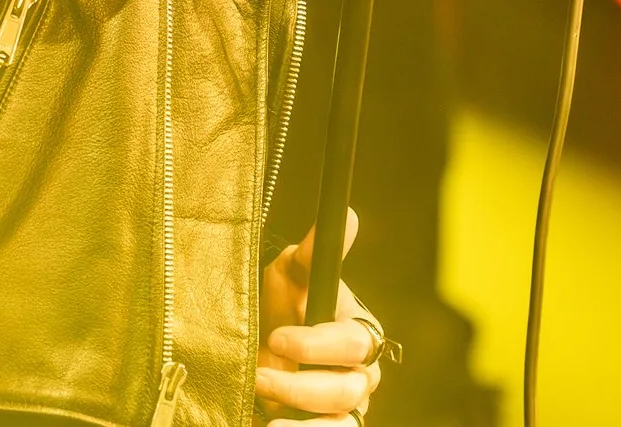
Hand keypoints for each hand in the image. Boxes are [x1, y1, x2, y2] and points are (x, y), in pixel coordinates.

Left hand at [257, 210, 383, 423]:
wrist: (264, 347)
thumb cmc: (282, 306)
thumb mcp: (290, 275)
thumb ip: (313, 253)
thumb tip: (350, 215)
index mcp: (359, 328)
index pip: (353, 341)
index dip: (317, 344)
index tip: (277, 337)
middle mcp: (362, 371)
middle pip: (348, 388)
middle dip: (298, 384)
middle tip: (257, 374)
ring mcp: (350, 405)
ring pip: (342, 421)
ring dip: (297, 415)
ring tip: (263, 406)